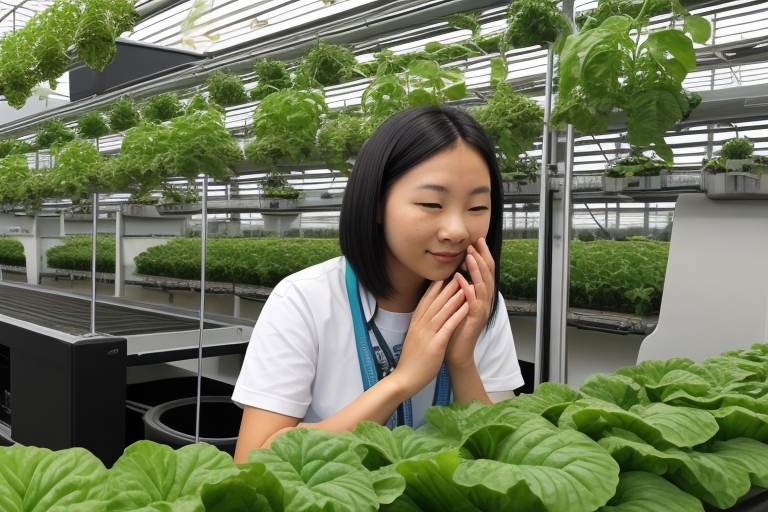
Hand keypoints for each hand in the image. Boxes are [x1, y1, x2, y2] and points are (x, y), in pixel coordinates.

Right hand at [389, 277, 468, 397]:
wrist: (404, 378)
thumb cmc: (411, 360)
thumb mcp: (414, 338)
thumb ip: (420, 326)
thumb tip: (426, 316)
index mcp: (415, 323)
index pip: (425, 301)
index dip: (434, 287)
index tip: (443, 275)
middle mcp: (420, 325)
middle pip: (434, 301)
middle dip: (446, 286)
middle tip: (457, 272)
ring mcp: (427, 333)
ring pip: (442, 310)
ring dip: (454, 295)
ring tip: (464, 282)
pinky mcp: (435, 344)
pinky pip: (448, 325)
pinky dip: (457, 313)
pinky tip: (466, 305)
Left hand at [445, 238, 494, 370]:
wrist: (456, 351)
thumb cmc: (455, 325)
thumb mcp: (458, 302)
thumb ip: (461, 288)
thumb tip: (457, 270)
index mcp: (482, 295)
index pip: (485, 271)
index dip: (483, 255)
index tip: (476, 240)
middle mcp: (486, 300)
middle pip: (488, 274)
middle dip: (482, 257)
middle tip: (475, 242)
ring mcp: (482, 310)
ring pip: (483, 285)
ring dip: (476, 269)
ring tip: (469, 255)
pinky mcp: (476, 319)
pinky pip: (473, 301)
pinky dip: (467, 288)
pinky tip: (459, 278)